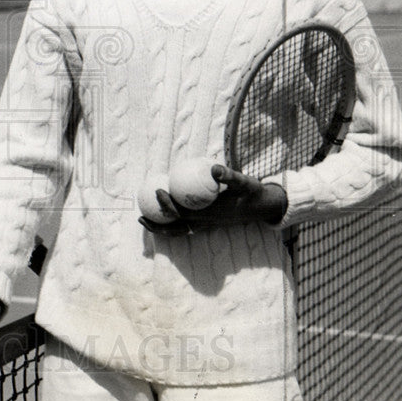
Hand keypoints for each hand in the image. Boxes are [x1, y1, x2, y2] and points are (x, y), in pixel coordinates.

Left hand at [139, 164, 286, 234]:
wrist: (262, 207)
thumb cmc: (251, 192)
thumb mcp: (244, 181)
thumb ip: (230, 176)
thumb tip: (215, 168)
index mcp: (211, 214)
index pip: (184, 212)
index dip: (169, 204)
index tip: (158, 190)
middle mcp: (207, 223)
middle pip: (176, 227)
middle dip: (157, 224)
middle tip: (139, 215)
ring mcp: (207, 226)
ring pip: (179, 232)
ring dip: (161, 229)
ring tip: (143, 221)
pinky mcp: (207, 226)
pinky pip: (185, 228)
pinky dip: (171, 225)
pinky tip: (162, 214)